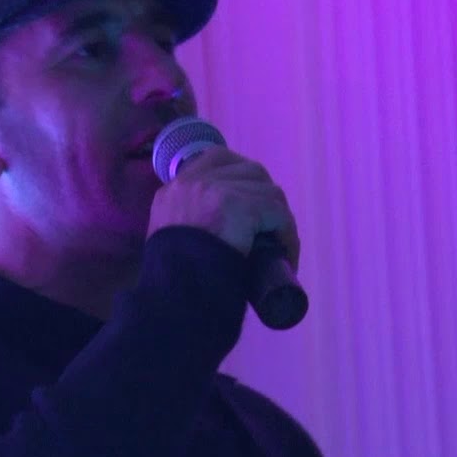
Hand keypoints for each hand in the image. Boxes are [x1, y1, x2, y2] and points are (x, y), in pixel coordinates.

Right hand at [146, 146, 300, 270]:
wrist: (176, 296)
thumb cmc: (173, 280)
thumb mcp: (170, 242)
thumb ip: (187, 225)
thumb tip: (215, 230)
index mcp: (174, 189)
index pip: (215, 159)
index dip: (240, 177)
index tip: (251, 203)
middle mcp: (193, 182)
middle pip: (246, 169)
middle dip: (264, 194)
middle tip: (270, 226)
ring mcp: (215, 190)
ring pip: (266, 189)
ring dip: (278, 216)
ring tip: (280, 245)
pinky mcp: (240, 205)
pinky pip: (277, 212)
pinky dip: (287, 233)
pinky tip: (287, 255)